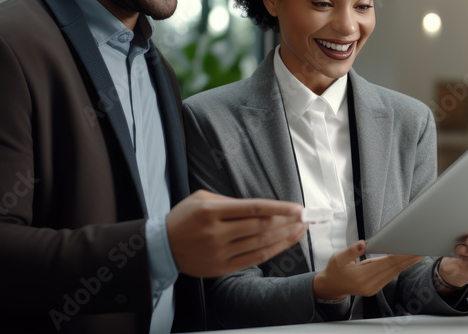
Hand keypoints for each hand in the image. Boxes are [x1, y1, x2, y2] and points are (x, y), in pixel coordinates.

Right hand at [166, 190, 307, 276]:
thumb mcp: (200, 199)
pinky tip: (286, 242)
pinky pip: (254, 258)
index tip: (297, 208)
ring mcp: (220, 252)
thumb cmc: (183, 219)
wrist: (162, 248)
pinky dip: (273, 250)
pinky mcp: (222, 268)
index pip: (254, 208)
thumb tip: (261, 206)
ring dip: (285, 236)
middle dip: (287, 222)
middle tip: (305, 217)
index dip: (279, 208)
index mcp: (211, 212)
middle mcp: (216, 233)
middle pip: (261, 227)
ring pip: (260, 244)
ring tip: (301, 228)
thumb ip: (229, 201)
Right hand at [313, 240, 422, 300]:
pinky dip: (398, 268)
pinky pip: (389, 277)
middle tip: (421, 250)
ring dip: (405, 264)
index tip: (411, 251)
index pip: (385, 264)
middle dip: (407, 259)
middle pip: (392, 269)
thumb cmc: (335, 270)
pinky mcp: (374, 288)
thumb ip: (351, 251)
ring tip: (417, 254)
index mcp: (360, 277)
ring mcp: (373, 288)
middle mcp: (369, 284)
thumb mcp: (337, 258)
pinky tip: (405, 262)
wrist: (331, 286)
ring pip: (393, 273)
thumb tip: (363, 244)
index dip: (399, 256)